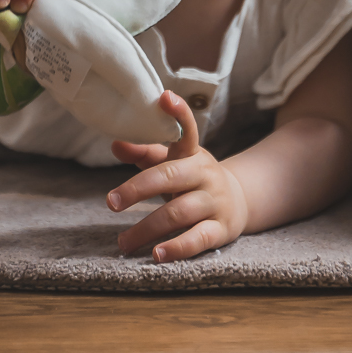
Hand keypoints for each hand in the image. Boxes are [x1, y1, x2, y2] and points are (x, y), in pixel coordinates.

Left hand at [107, 91, 248, 262]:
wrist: (239, 201)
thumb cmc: (193, 179)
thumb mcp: (174, 162)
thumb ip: (145, 154)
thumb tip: (115, 144)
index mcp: (192, 153)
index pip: (187, 129)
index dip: (178, 113)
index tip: (164, 97)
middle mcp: (205, 174)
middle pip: (170, 177)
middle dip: (139, 189)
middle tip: (111, 202)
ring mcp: (214, 201)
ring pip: (179, 213)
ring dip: (147, 228)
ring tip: (123, 242)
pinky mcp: (220, 229)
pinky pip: (198, 239)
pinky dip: (177, 248)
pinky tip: (157, 255)